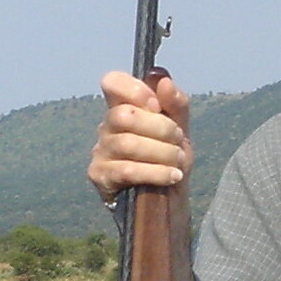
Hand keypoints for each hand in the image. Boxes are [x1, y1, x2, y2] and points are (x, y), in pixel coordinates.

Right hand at [87, 70, 191, 201]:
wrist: (170, 201)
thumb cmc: (169, 159)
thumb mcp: (180, 129)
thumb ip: (176, 104)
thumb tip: (163, 80)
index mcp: (123, 108)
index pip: (112, 82)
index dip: (134, 89)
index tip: (156, 105)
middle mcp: (107, 127)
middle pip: (124, 115)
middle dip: (160, 128)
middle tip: (178, 140)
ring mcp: (100, 152)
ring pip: (128, 143)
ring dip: (162, 153)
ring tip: (178, 162)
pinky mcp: (99, 176)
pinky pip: (126, 170)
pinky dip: (155, 172)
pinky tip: (172, 176)